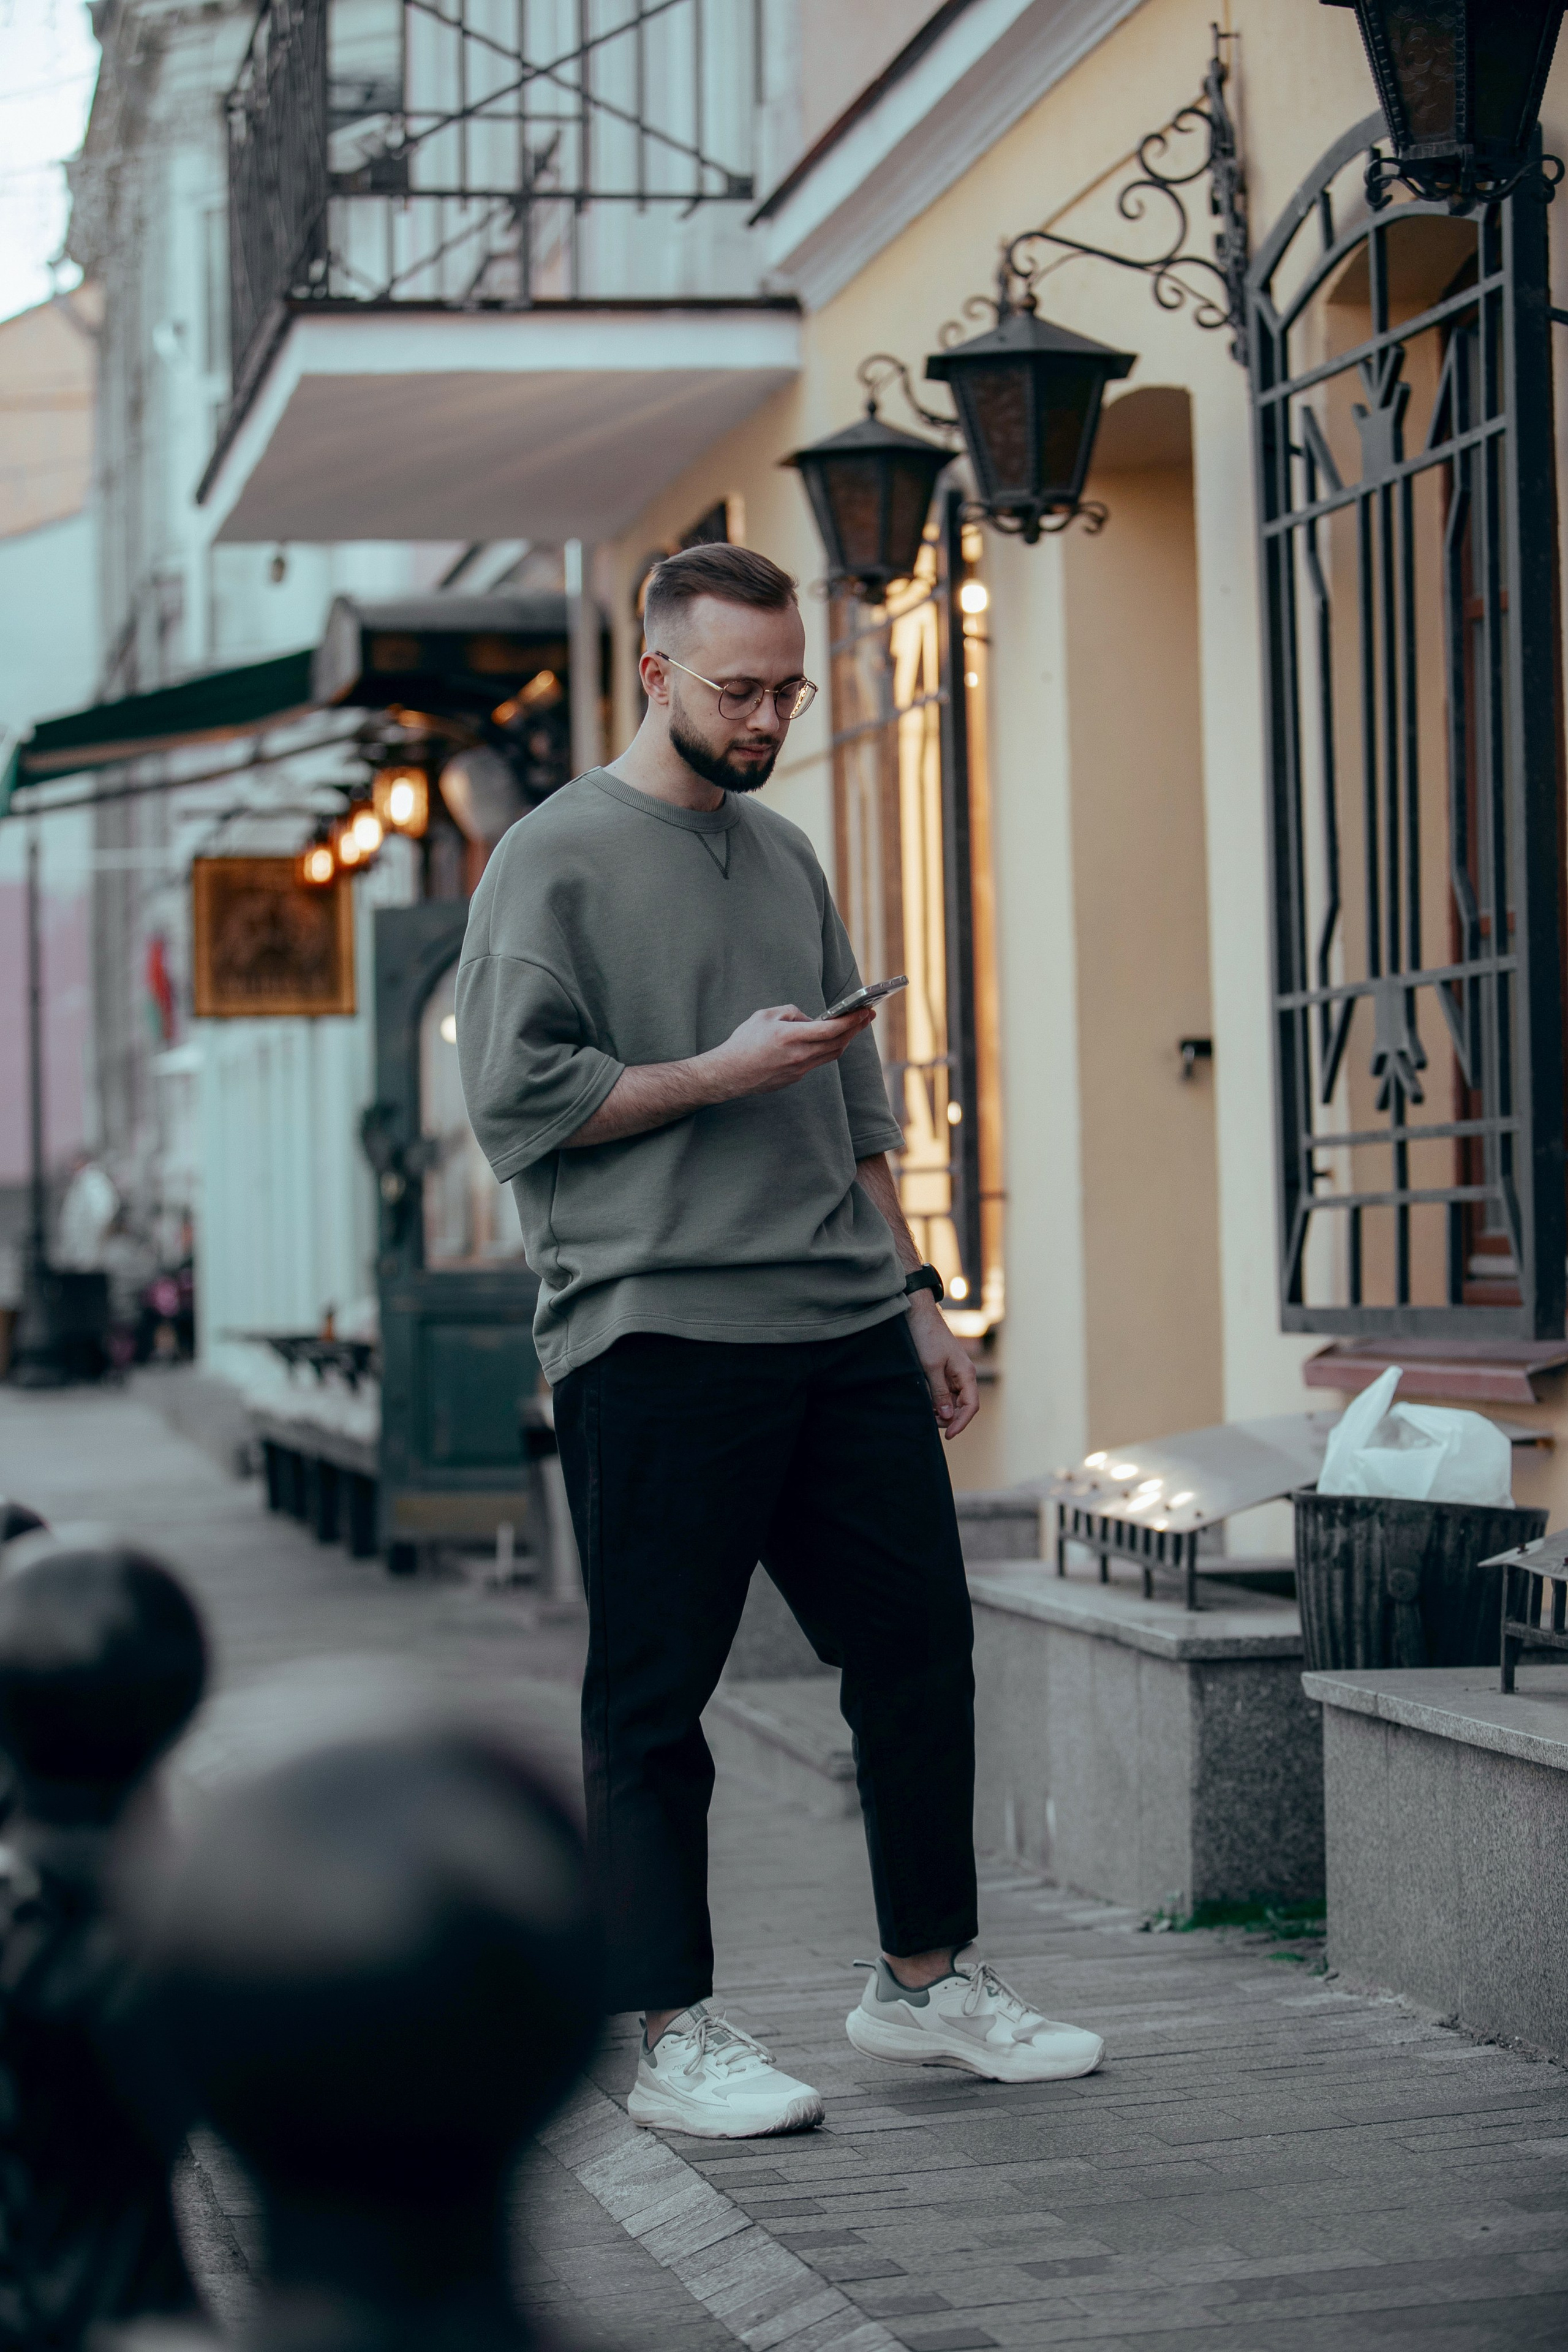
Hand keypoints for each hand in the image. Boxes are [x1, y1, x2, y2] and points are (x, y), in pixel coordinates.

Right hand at [708, 1003, 874, 1098]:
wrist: (728, 1073)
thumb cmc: (743, 1042)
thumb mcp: (765, 1016)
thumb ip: (792, 1014)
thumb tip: (809, 1019)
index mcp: (791, 1037)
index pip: (831, 1029)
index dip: (851, 1020)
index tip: (864, 1011)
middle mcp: (799, 1056)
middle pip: (838, 1043)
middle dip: (855, 1029)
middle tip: (867, 1016)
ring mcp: (799, 1070)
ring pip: (831, 1054)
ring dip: (845, 1040)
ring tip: (854, 1027)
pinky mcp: (795, 1077)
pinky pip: (818, 1061)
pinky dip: (828, 1049)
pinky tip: (830, 1040)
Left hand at [907, 1293, 979, 1439]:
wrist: (917, 1315)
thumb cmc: (926, 1337)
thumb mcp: (930, 1367)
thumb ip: (939, 1392)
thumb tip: (947, 1416)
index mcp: (966, 1373)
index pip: (971, 1406)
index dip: (961, 1423)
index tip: (948, 1435)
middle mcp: (964, 1375)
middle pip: (962, 1406)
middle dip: (948, 1417)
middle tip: (930, 1420)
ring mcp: (954, 1374)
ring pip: (952, 1401)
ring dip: (941, 1409)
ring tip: (926, 1410)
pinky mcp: (944, 1372)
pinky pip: (944, 1392)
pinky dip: (936, 1400)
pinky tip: (925, 1402)